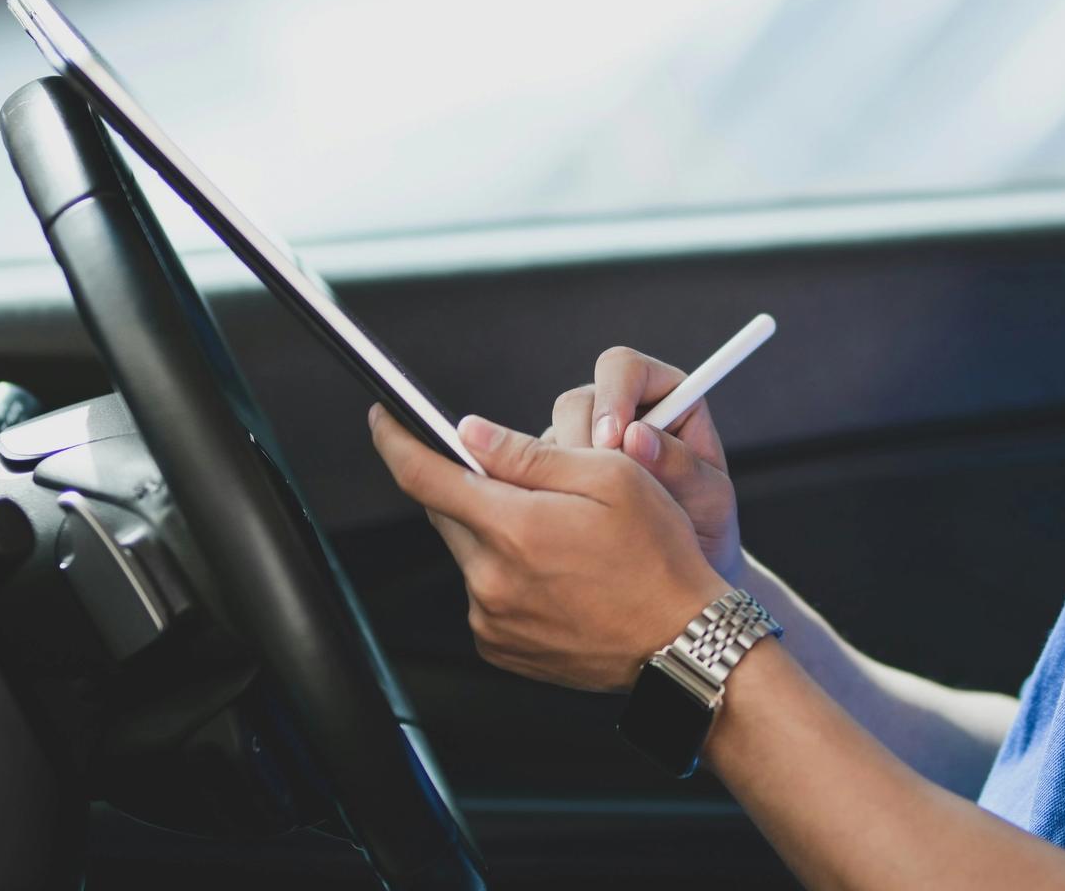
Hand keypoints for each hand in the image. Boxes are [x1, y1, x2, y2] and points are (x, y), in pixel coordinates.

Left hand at [371, 405, 728, 692]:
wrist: (681, 640)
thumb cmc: (658, 556)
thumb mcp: (610, 478)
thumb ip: (529, 454)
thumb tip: (469, 434)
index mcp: (515, 529)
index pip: (425, 476)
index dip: (396, 440)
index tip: (383, 419)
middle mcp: (491, 579)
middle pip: (447, 512)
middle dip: (470, 487)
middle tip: (524, 485)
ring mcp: (492, 619)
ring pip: (469, 552)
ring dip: (494, 533)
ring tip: (558, 539)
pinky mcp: (500, 646)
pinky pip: (484, 593)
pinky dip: (505, 573)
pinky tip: (555, 574)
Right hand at [542, 346, 743, 582]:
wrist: (682, 570)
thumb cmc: (706, 523)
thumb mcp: (708, 497)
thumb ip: (680, 465)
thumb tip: (638, 437)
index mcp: (663, 396)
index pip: (625, 368)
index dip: (614, 395)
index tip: (613, 438)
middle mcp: (619, 410)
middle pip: (577, 400)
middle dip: (581, 441)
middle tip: (595, 483)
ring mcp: (584, 441)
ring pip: (552, 437)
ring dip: (566, 473)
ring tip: (594, 512)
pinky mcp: (560, 473)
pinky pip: (537, 473)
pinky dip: (551, 493)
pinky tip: (573, 522)